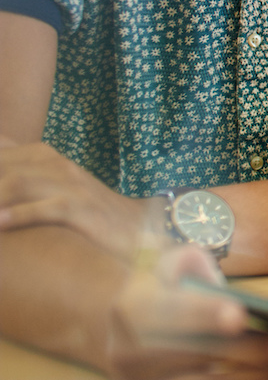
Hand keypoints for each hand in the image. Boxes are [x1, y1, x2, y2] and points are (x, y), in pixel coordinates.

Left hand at [0, 137, 157, 257]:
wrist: (138, 226)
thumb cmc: (86, 213)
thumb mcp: (49, 188)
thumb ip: (19, 176)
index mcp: (43, 157)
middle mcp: (55, 165)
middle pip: (2, 167)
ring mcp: (70, 185)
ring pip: (18, 183)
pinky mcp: (83, 209)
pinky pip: (49, 208)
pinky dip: (21, 215)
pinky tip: (1, 223)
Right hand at [106, 243, 267, 379]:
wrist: (130, 330)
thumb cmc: (166, 289)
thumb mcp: (169, 264)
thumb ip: (188, 263)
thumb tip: (213, 281)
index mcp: (132, 310)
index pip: (170, 312)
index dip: (204, 314)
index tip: (240, 315)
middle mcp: (132, 355)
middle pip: (204, 356)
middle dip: (258, 352)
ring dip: (265, 375)